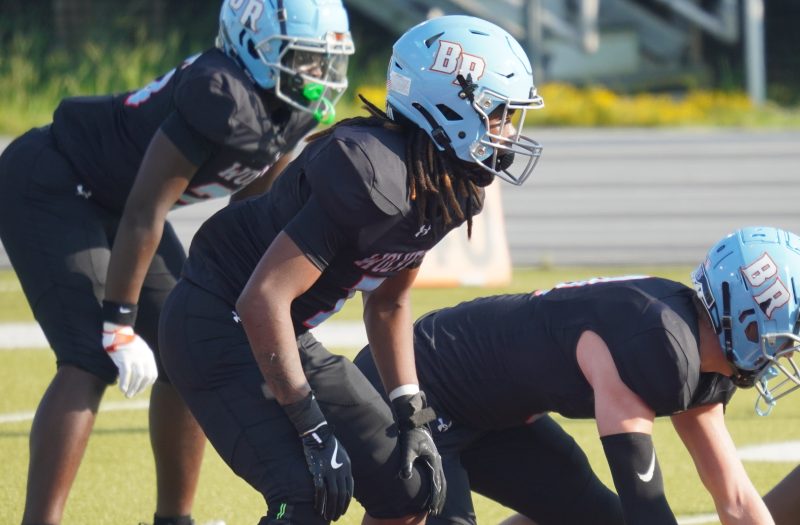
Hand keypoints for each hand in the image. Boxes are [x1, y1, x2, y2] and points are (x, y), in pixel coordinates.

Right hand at [101, 322, 157, 397]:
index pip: (152, 374)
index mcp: (149, 355)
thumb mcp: (139, 350)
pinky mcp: (124, 358)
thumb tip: (140, 376)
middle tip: (132, 395)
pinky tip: (122, 389)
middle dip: (139, 388)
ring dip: (132, 388)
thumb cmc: (126, 342)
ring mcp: (135, 358)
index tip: (140, 390)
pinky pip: (126, 374)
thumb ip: (141, 360)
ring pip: (137, 377)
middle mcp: (144, 357)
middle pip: (145, 377)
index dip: (147, 384)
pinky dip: (124, 383)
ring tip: (127, 394)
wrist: (117, 332)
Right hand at [284, 392, 353, 520]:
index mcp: (347, 467)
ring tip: (326, 516)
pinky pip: (320, 490)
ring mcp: (330, 471)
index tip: (341, 511)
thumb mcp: (341, 454)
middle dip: (338, 509)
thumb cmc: (328, 444)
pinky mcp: (319, 470)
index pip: (349, 490)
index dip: (345, 503)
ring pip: (332, 495)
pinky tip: (317, 508)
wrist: (317, 434)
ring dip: (330, 508)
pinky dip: (320, 501)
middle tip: (334, 518)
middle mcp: (341, 470)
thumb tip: (343, 480)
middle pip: (341, 495)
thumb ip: (343, 467)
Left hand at [392, 391, 446, 514]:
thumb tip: (404, 476)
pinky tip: (434, 491)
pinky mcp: (432, 459)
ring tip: (436, 506)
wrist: (414, 424)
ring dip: (440, 493)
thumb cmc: (410, 436)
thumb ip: (406, 462)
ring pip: (441, 480)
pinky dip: (438, 486)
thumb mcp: (408, 448)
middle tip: (435, 511)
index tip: (432, 508)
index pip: (436, 483)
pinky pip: (437, 476)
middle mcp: (437, 462)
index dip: (435, 497)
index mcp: (433, 461)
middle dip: (439, 498)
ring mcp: (436, 461)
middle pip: (441, 484)